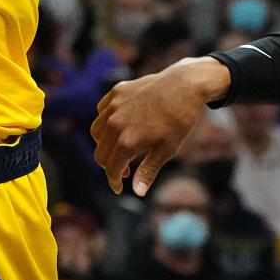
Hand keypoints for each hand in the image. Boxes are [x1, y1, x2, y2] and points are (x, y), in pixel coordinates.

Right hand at [90, 56, 231, 195]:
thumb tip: (137, 192)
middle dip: (109, 165)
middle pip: (100, 152)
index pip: (110, 168)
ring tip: (120, 148)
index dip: (113, 181)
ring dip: (104, 144)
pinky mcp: (115, 93)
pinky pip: (102, 111)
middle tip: (125, 170)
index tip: (118, 188)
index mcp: (127, 141)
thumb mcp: (167, 150)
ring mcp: (113, 106)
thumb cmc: (179, 120)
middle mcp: (114, 124)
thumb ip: (148, 171)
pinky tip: (119, 126)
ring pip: (96, 131)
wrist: (183, 86)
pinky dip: (105, 122)